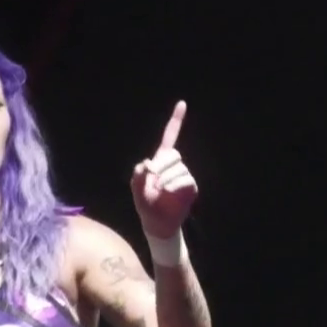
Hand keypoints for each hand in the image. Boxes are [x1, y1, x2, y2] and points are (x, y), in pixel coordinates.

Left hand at [130, 101, 197, 238]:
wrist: (157, 222)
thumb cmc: (146, 204)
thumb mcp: (136, 188)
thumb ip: (137, 174)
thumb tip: (148, 164)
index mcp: (160, 160)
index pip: (170, 136)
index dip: (176, 120)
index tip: (182, 104)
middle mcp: (174, 164)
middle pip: (172, 155)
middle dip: (160, 166)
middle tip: (153, 178)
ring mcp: (184, 174)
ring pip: (177, 169)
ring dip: (165, 180)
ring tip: (160, 192)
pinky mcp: (190, 186)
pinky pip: (184, 180)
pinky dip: (173, 186)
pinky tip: (168, 193)